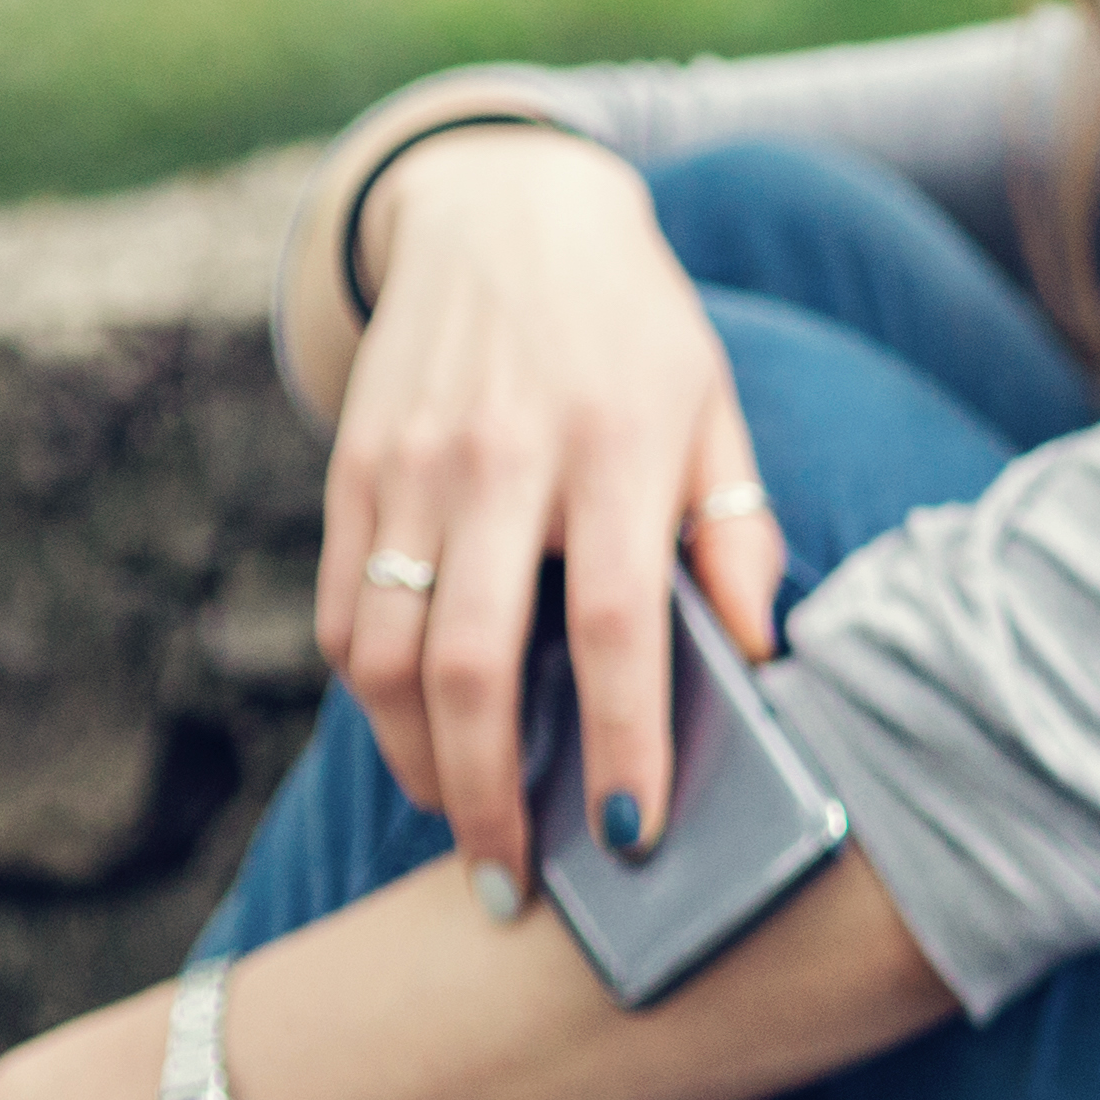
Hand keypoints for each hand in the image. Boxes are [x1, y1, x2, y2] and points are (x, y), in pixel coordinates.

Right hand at [315, 126, 780, 911]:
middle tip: (515, 884)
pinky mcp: (347, 471)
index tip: (635, 836)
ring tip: (466, 825)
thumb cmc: (636, 335)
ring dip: (414, 763)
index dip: (622, 741)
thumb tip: (760, 658)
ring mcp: (408, 469)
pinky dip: (368, 697)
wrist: (505, 215)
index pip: (614, 627)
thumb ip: (739, 533)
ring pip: (380, 657)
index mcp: (613, 450)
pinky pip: (338, 614)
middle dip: (488, 795)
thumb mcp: (715, 411)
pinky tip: (414, 738)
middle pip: (468, 666)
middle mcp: (499, 464)